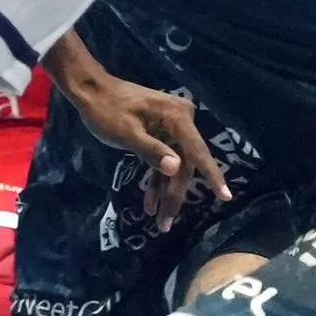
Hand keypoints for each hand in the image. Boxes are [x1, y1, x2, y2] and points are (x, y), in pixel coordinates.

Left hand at [56, 54, 231, 228]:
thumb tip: (177, 169)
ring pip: (175, 166)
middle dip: (175, 194)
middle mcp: (180, 121)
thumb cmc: (106, 110)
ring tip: (159, 222)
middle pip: (185, 164)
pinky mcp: (159, 133)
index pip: (197, 151)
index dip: (212, 175)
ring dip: (165, 192)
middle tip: (165, 224)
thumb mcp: (127, 133)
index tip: (225, 196)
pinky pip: (163, 160)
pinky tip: (150, 203)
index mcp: (177, 117)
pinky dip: (156, 180)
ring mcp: (170, 128)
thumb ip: (152, 151)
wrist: (90, 90)